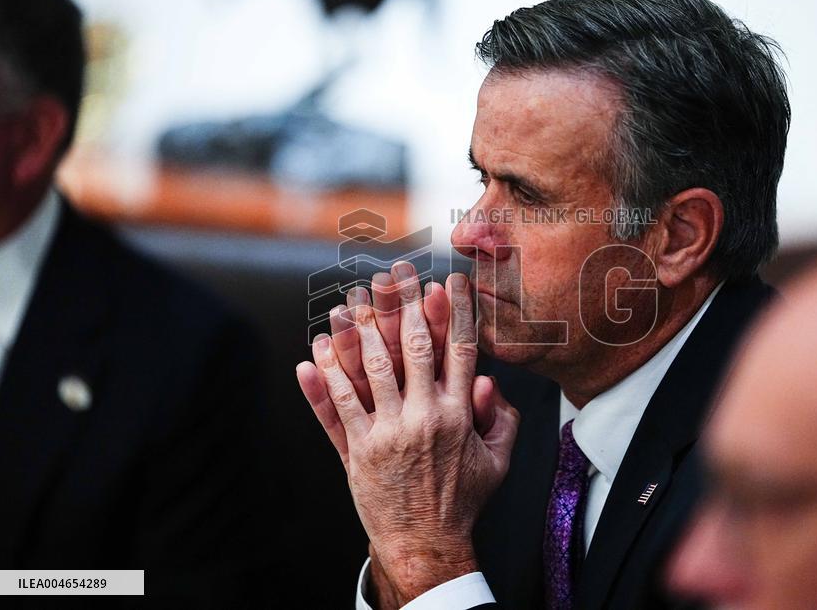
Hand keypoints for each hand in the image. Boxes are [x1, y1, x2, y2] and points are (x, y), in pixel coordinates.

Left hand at [296, 263, 518, 603]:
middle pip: (413, 347)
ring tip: (351, 298)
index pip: (459, 350)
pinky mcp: (358, 449)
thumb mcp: (497, 462)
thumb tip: (488, 382)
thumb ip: (501, 419)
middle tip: (396, 274)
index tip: (450, 281)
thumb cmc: (462, 501)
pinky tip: (316, 350)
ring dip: (359, 330)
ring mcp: (386, 432)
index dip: (455, 311)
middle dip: (405, 305)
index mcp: (458, 415)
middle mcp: (422, 416)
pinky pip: (337, 406)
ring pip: (370, 370)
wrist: (425, 543)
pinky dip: (324, 377)